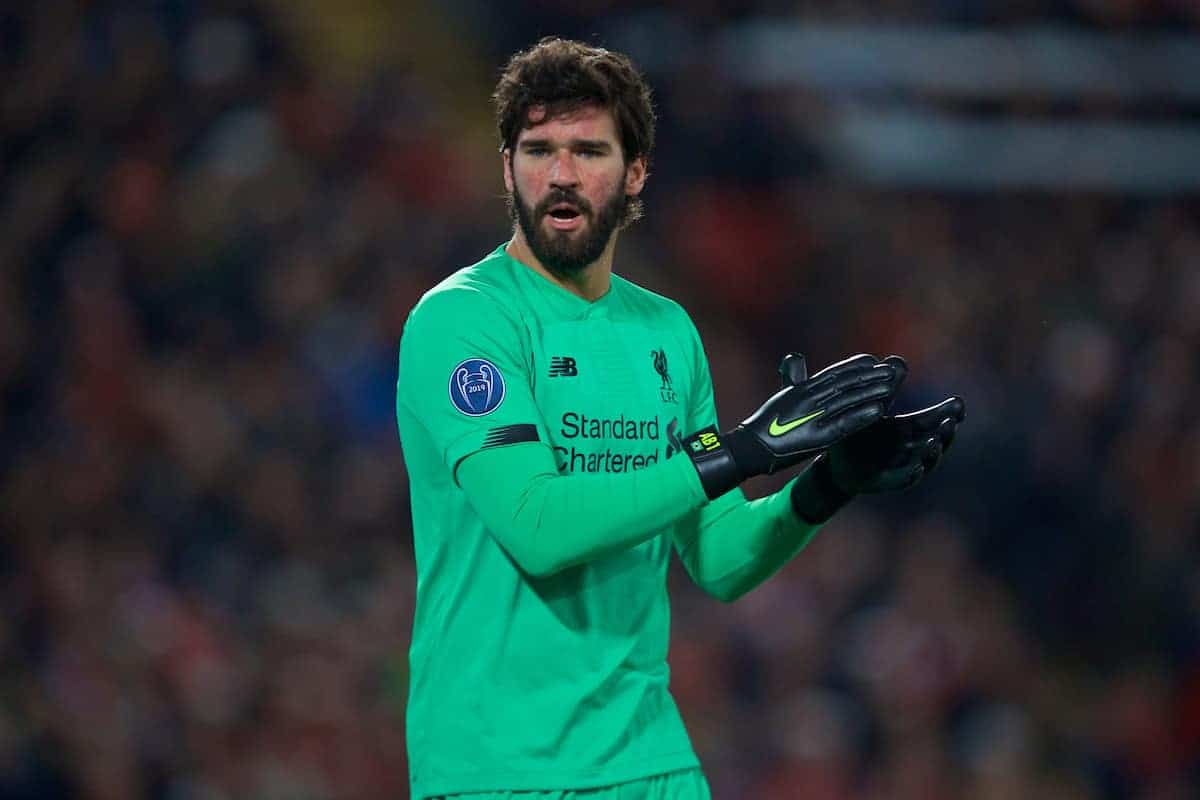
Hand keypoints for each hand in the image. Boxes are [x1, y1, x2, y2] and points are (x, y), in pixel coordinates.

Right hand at [684, 353, 905, 498]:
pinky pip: (845, 424)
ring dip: (871, 392)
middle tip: (891, 370)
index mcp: (803, 389)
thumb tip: (795, 357)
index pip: (834, 373)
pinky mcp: (818, 436)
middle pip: (846, 383)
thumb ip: (793, 377)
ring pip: (849, 400)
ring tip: (891, 386)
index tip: (872, 360)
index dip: (854, 366)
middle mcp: (810, 398)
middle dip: (870, 376)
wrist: (752, 447)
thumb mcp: (781, 394)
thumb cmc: (766, 423)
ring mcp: (814, 416)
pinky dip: (862, 417)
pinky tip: (878, 411)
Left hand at [823, 395, 964, 493]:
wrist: (832, 462)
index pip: (932, 420)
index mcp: (906, 429)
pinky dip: (912, 475)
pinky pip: (903, 480)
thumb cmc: (853, 432)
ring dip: (933, 453)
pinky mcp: (886, 481)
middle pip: (935, 440)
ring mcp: (900, 465)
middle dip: (946, 432)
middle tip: (951, 421)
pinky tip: (918, 467)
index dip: (947, 413)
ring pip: (925, 462)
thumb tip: (897, 360)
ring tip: (935, 440)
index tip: (958, 403)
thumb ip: (885, 387)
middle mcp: (908, 448)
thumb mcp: (868, 407)